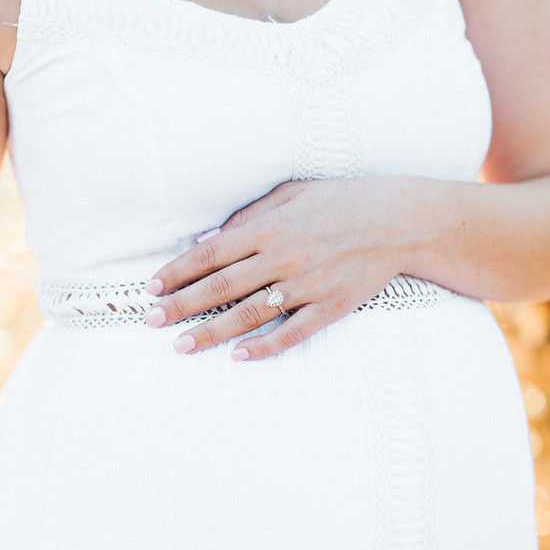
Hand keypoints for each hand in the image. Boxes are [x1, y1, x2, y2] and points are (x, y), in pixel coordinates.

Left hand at [144, 175, 417, 359]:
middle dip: (180, 305)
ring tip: (181, 345)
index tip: (152, 288)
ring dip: (211, 332)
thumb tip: (209, 241)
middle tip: (151, 321)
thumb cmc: (341, 201)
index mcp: (269, 227)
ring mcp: (306, 285)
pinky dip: (264, 347)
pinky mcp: (330, 306)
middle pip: (220, 288)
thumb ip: (248, 217)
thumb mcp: (291, 194)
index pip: (209, 254)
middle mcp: (282, 257)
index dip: (176, 273)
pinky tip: (238, 356)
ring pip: (248, 315)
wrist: (398, 219)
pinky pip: (292, 332)